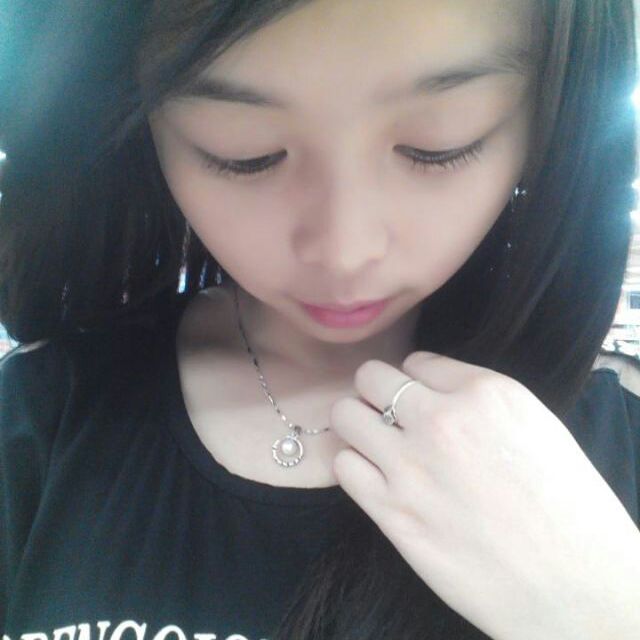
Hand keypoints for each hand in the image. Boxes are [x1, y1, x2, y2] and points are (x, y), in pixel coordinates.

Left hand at [329, 351, 639, 639]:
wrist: (571, 583)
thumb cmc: (564, 504)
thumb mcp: (533, 424)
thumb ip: (478, 398)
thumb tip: (434, 388)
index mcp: (483, 393)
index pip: (417, 361)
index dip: (417, 380)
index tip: (424, 400)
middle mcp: (440, 420)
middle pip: (371, 377)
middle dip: (375, 390)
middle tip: (388, 414)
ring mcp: (409, 466)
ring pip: (345, 416)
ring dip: (358, 426)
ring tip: (377, 444)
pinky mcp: (391, 512)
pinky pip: (343, 465)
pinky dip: (354, 466)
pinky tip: (376, 478)